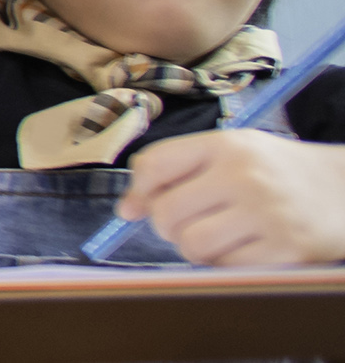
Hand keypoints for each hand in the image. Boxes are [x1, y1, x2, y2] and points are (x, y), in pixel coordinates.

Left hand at [119, 130, 344, 265]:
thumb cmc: (278, 172)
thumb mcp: (234, 153)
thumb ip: (177, 171)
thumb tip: (125, 210)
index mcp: (227, 145)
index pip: (154, 165)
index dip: (139, 191)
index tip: (140, 204)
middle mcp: (245, 175)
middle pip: (166, 213)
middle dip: (169, 224)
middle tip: (193, 220)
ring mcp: (267, 214)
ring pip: (191, 245)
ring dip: (195, 247)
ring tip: (219, 234)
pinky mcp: (286, 249)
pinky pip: (225, 267)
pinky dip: (226, 263)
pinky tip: (246, 246)